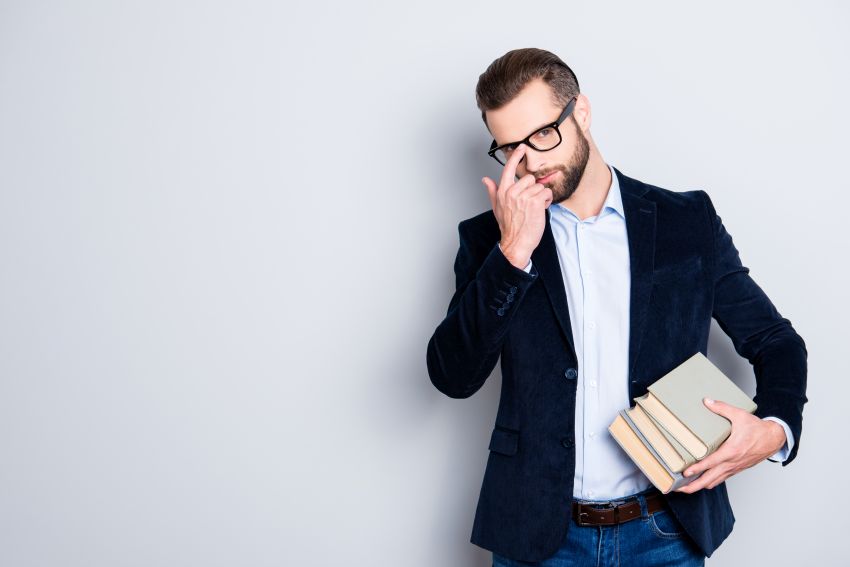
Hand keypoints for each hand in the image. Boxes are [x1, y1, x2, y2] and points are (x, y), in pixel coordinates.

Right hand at [482, 144, 551, 268]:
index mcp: (503, 191)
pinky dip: (547, 201)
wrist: (516, 242)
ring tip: (535, 208)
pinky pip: (546, 193)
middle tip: (531, 202)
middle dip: (533, 189)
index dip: (516, 156)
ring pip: (540, 187)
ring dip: (541, 197)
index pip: (508, 169)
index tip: (522, 147)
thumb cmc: (508, 226)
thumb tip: (485, 180)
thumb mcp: (496, 208)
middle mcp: (512, 192)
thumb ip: (492, 191)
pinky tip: (541, 209)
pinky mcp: (535, 201)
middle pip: (530, 178)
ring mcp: (523, 196)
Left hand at [674, 398, 786, 492]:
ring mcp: (734, 468)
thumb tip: (707, 401)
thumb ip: (722, 408)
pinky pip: (721, 479)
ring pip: (715, 482)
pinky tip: (702, 482)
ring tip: (686, 488)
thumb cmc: (757, 428)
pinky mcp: (737, 469)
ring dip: (700, 486)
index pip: (710, 463)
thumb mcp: (739, 415)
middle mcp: (732, 463)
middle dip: (693, 486)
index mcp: (731, 451)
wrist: (774, 438)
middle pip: (709, 479)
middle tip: (678, 488)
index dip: (696, 469)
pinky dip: (710, 482)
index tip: (684, 474)